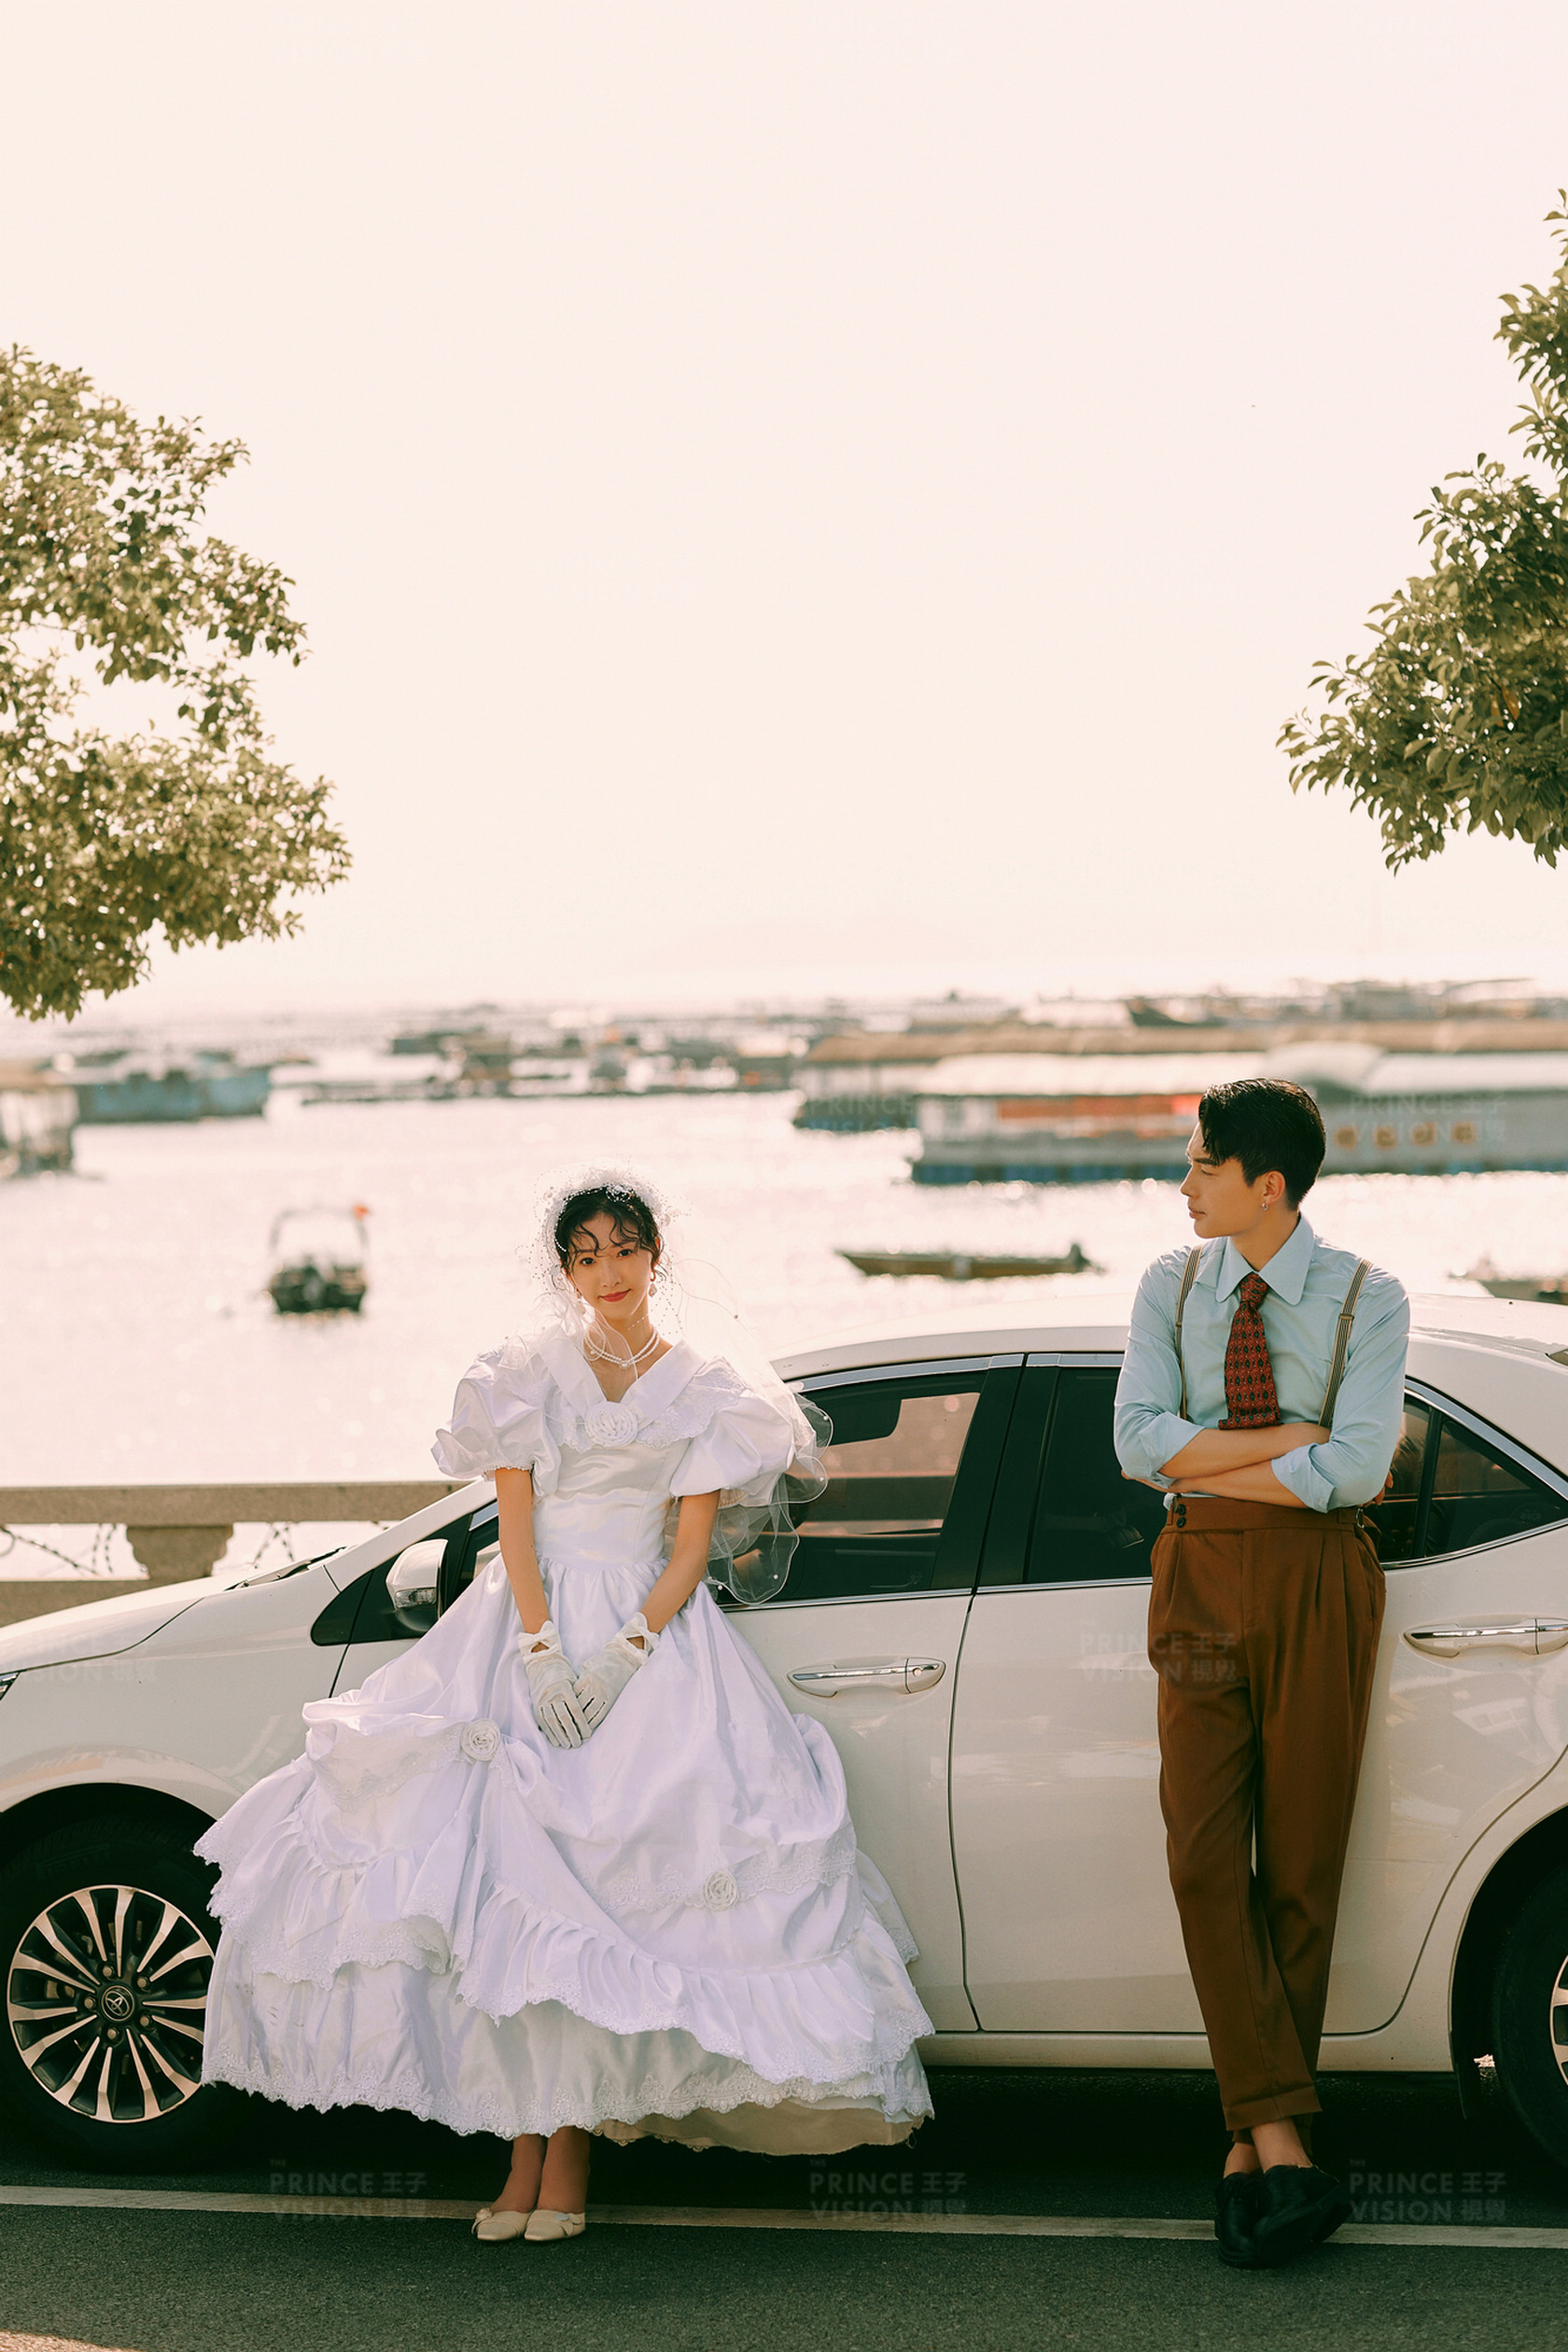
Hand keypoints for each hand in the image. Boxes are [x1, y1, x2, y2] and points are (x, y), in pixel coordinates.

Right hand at [519, 1619, 589, 1748]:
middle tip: (578, 1743)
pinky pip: (543, 1721)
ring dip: (560, 1735)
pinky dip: (549, 1733)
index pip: (575, 1709)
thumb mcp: (573, 1682)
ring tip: (568, 1745)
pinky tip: (556, 1741)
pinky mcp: (536, 1705)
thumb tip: (589, 1719)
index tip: (587, 1734)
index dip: (582, 1723)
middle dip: (572, 1732)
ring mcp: (542, 1700)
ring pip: (552, 1721)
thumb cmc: (564, 1674)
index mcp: (564, 1687)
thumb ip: (579, 1698)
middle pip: (564, 1717)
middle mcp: (552, 1694)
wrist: (543, 1665)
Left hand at [573, 1612, 658, 1733]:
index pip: (571, 1696)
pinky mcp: (612, 1700)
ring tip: (573, 1732)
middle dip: (570, 1718)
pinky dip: (592, 1723)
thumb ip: (578, 1681)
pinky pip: (600, 1715)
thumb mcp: (586, 1667)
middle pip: (578, 1707)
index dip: (564, 1707)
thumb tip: (568, 1695)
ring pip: (589, 1714)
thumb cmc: (601, 1662)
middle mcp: (595, 1687)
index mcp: (586, 1678)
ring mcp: (604, 1695)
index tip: (557, 1715)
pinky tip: (587, 1729)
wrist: (623, 1659)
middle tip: (561, 1728)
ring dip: (580, 1725)